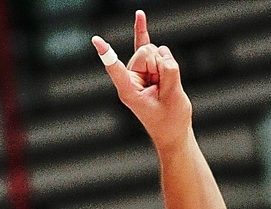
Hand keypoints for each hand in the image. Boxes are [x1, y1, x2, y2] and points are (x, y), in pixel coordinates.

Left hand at [92, 10, 191, 152]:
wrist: (174, 131)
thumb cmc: (170, 120)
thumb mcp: (172, 96)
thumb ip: (169, 72)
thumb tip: (163, 54)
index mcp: (129, 91)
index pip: (116, 68)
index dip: (108, 55)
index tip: (96, 40)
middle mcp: (131, 78)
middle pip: (144, 52)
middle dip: (160, 64)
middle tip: (163, 89)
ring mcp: (139, 73)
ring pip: (154, 50)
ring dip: (165, 65)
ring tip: (165, 87)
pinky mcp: (148, 69)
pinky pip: (144, 44)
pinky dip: (142, 30)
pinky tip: (139, 16)